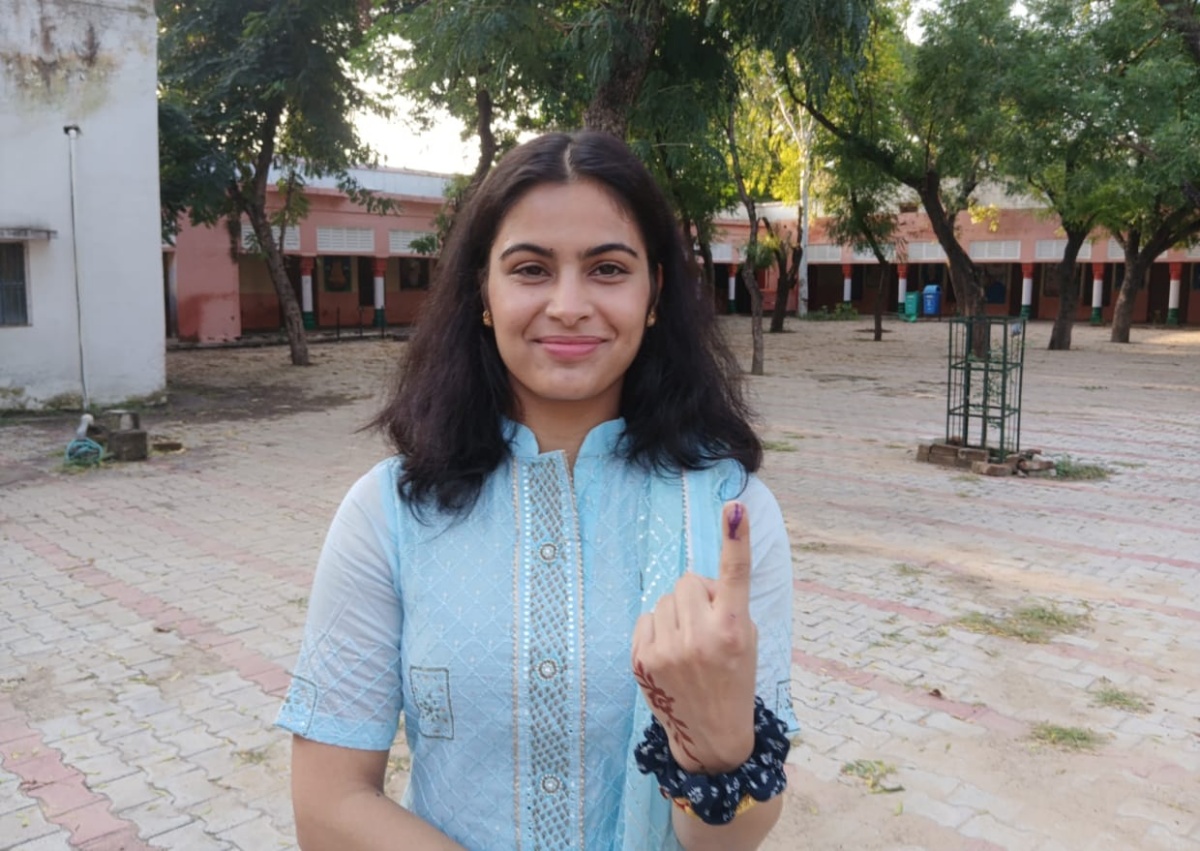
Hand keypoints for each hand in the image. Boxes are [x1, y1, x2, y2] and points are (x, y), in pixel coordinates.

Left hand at [631, 501, 757, 774]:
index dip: (736, 538)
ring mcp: (668, 650)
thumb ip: (727, 605)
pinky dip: (658, 629)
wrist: (712, 733)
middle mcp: (701, 636)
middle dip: (696, 596)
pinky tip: (671, 653)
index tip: (734, 507)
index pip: (735, 574)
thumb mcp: (747, 640)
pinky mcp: (643, 660)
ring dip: (677, 613)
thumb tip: (692, 582)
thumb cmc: (734, 677)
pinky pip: (647, 617)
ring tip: (689, 644)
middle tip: (707, 625)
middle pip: (687, 580)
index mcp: (734, 628)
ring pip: (665, 599)